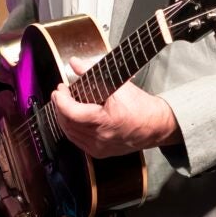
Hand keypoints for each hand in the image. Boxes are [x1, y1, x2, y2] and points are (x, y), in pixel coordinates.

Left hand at [50, 79, 176, 160]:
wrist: (156, 126)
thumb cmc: (140, 106)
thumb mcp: (119, 84)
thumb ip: (93, 72)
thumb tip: (74, 63)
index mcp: (105, 120)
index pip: (72, 113)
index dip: (61, 101)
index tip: (59, 90)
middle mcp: (101, 137)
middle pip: (68, 123)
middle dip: (60, 107)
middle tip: (60, 94)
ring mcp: (99, 147)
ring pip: (70, 134)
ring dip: (63, 118)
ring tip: (64, 105)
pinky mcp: (100, 152)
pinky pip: (78, 142)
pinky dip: (71, 129)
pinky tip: (72, 120)